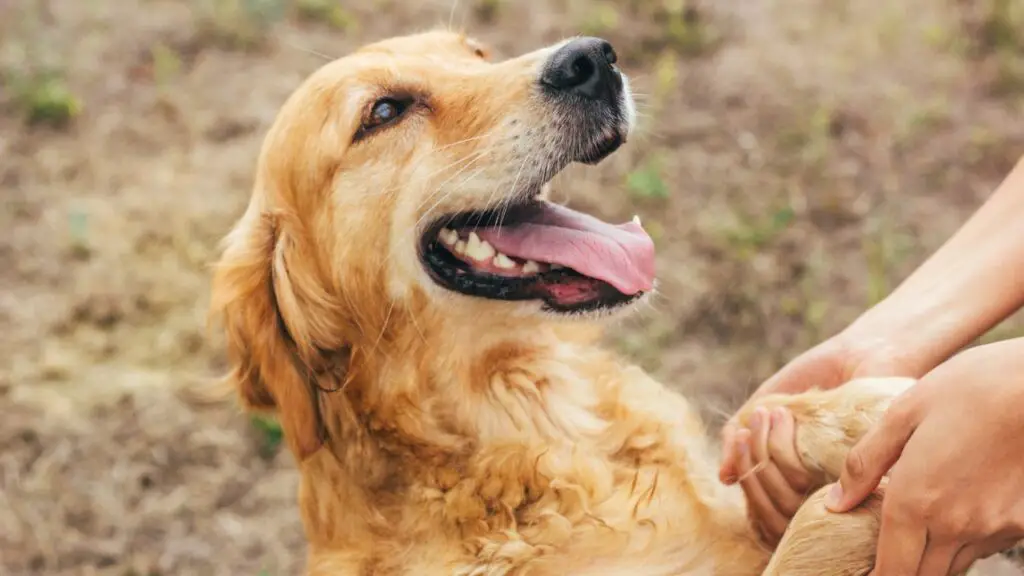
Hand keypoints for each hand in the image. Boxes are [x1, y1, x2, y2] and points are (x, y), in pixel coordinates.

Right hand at [719, 335, 921, 544]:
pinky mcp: (856, 475)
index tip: (742, 435)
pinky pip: (801, 481)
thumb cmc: (817, 379)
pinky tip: (781, 414)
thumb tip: (723, 477)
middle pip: (768, 506)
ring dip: (764, 451)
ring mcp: (840, 488)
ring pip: (783, 497)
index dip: (745, 474)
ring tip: (771, 412)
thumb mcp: (769, 408)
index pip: (763, 507)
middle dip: (751, 460)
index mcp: (802, 485)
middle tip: (756, 418)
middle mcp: (822, 495)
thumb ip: (744, 442)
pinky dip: (780, 448)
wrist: (860, 352)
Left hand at [826, 337, 1023, 574]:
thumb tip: (835, 504)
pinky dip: (966, 540)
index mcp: (916, 500)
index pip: (890, 571)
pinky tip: (957, 508)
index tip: (861, 572)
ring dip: (932, 557)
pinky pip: (985, 546)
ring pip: (954, 565)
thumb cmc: (971, 387)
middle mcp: (956, 525)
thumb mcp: (904, 413)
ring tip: (918, 527)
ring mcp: (994, 528)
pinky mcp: (1021, 522)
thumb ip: (865, 463)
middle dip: (899, 571)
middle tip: (885, 550)